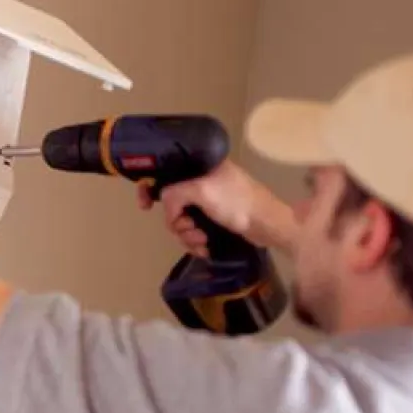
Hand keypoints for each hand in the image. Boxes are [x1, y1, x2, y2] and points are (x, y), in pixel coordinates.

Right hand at [136, 160, 277, 256]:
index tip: (144, 205)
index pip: (164, 171)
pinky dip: (195, 241)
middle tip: (186, 228)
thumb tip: (167, 210)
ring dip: (186, 235)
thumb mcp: (202, 191)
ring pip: (180, 220)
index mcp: (198, 165)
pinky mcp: (213, 218)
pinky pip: (192, 230)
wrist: (268, 225)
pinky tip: (205, 248)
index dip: (149, 187)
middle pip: (170, 202)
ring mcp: (207, 200)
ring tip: (201, 240)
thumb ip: (174, 194)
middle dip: (175, 221)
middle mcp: (200, 180)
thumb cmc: (237, 202)